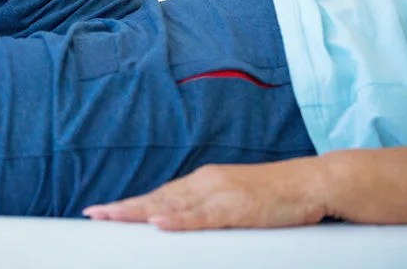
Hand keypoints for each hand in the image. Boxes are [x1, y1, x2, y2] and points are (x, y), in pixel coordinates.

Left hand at [82, 158, 328, 230]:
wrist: (313, 182)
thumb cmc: (276, 197)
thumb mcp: (234, 202)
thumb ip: (208, 211)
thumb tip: (180, 224)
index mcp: (203, 183)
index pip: (159, 197)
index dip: (130, 205)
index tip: (103, 211)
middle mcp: (205, 184)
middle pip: (156, 199)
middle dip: (124, 208)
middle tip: (93, 214)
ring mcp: (220, 194)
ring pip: (172, 205)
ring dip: (139, 212)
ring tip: (112, 217)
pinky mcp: (237, 207)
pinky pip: (203, 216)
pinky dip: (179, 220)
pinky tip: (158, 224)